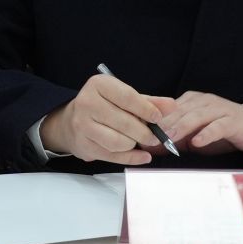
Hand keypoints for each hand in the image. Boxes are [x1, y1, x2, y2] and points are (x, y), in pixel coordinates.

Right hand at [38, 73, 176, 164]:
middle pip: (125, 123)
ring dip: (135, 144)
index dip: (147, 110)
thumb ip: (149, 101)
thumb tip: (171, 106)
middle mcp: (87, 103)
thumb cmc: (103, 106)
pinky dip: (132, 158)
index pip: (128, 98)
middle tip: (155, 136)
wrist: (71, 121)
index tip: (159, 118)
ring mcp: (83, 126)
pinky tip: (142, 156)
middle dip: (145, 132)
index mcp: (99, 85)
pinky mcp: (84, 145)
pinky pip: (114, 156)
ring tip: (139, 141)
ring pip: (120, 142)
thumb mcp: (124, 97)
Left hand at [155, 92, 242, 155]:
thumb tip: (149, 148)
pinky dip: (206, 134)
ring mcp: (218, 109)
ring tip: (168, 138)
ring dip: (181, 127)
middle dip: (163, 125)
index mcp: (191, 102)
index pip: (168, 109)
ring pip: (196, 116)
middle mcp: (203, 102)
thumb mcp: (195, 136)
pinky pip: (217, 126)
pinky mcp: (232, 121)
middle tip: (149, 137)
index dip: (153, 121)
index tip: (139, 132)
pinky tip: (197, 142)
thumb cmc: (222, 131)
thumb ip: (174, 139)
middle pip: (179, 111)